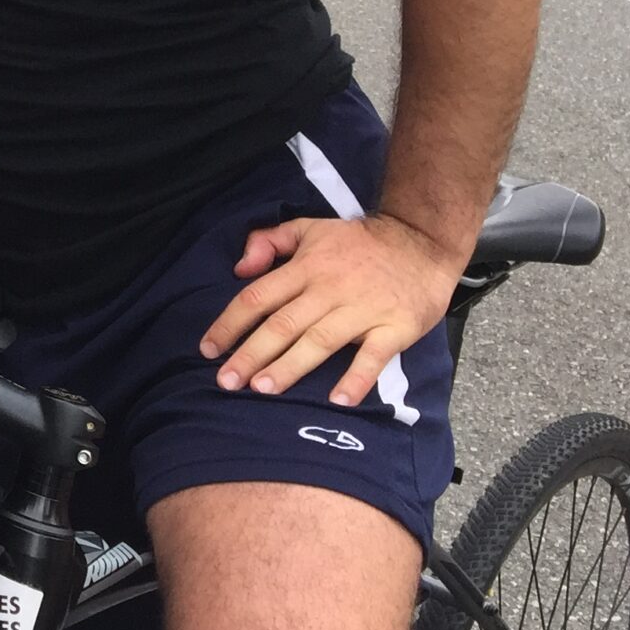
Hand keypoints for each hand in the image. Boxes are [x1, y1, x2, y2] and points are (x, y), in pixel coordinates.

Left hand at [200, 212, 465, 407]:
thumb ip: (268, 241)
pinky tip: (338, 401)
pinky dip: (357, 378)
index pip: (258, 297)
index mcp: (305, 267)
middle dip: (251, 354)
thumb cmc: (357, 242)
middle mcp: (329, 289)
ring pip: (319, 341)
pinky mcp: (395, 327)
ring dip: (290, 367)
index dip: (230, 324)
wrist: (420, 242)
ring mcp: (363, 309)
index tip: (208, 349)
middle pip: (283, 324)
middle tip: (226, 381)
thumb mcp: (308, 228)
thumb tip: (239, 268)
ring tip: (263, 389)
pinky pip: (373, 356)